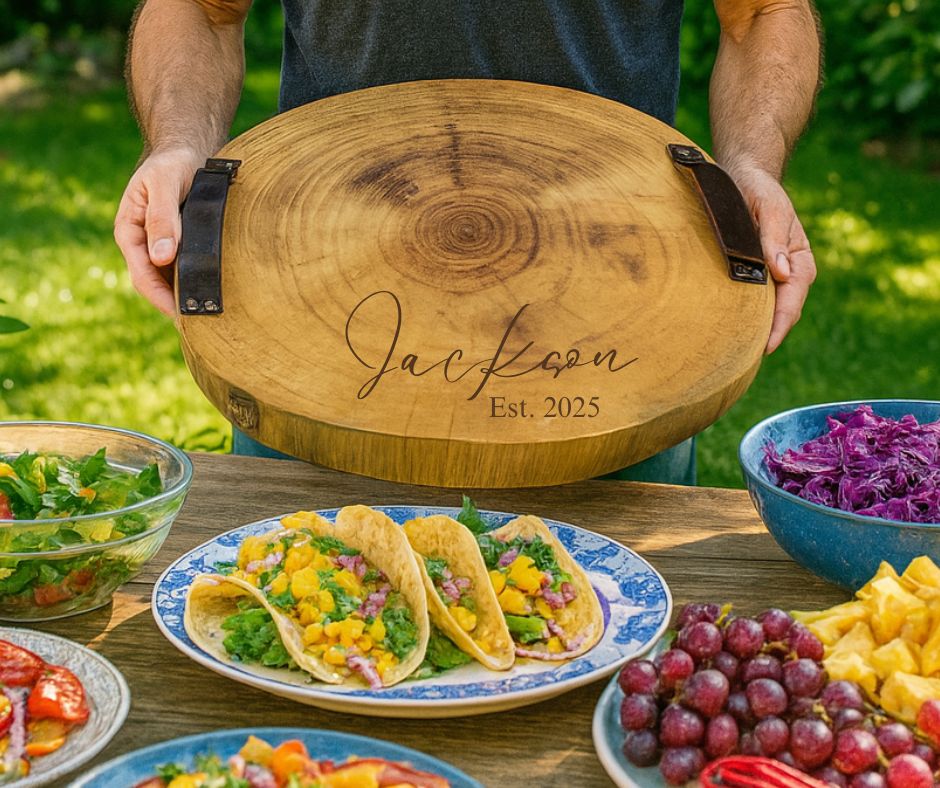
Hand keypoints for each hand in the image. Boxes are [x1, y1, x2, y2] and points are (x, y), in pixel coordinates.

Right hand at [114, 148, 205, 316]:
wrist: (187, 151)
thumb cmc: (172, 163)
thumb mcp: (164, 183)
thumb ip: (162, 218)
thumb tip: (161, 257)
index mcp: (129, 231)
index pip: (141, 274)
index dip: (161, 297)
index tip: (181, 314)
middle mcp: (142, 243)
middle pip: (155, 283)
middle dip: (175, 303)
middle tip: (201, 324)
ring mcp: (160, 245)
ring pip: (171, 279)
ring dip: (186, 296)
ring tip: (210, 317)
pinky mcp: (179, 245)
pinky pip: (185, 269)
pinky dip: (196, 282)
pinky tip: (214, 294)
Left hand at [726, 165, 816, 353]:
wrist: (744, 177)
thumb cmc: (759, 191)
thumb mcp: (770, 208)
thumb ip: (774, 238)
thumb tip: (782, 272)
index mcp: (799, 262)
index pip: (791, 301)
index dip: (779, 325)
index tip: (765, 347)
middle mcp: (787, 274)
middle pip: (780, 313)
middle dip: (766, 336)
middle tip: (744, 362)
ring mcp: (770, 276)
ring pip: (765, 310)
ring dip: (753, 330)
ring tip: (733, 355)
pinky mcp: (752, 274)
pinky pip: (750, 301)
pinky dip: (742, 316)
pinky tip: (724, 329)